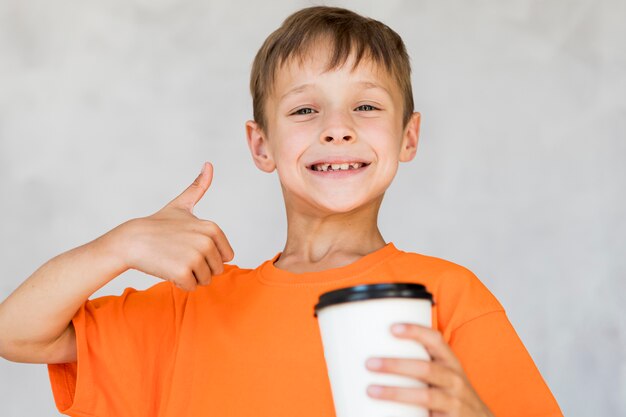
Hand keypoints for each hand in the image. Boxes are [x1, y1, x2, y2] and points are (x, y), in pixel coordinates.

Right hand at [112, 162, 233, 290]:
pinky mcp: (184, 271)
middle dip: (200, 268)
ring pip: (205, 280)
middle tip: (179, 254)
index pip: (225, 256)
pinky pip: (192, 287)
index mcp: (213, 228)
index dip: (208, 256)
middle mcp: (207, 241)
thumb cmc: (158, 225)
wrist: (131, 240)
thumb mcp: (181, 205)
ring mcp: (196, 256)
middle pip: (217, 270)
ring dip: (190, 276)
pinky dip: (180, 284)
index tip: (189, 246)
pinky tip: (167, 269)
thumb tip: (208, 164)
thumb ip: (198, 187)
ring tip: (173, 260)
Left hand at [365, 323, 493, 416]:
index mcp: (450, 363)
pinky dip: (408, 415)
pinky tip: (387, 414)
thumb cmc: (451, 393)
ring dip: (396, 392)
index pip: (436, 340)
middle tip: (370, 364)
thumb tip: (378, 352)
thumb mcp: (444, 374)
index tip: (392, 328)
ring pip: (425, 396)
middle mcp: (455, 380)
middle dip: (396, 365)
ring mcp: (454, 402)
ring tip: (371, 390)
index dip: (416, 331)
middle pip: (425, 368)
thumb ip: (420, 363)